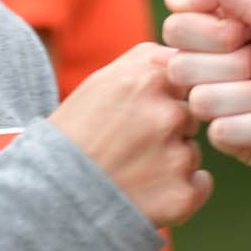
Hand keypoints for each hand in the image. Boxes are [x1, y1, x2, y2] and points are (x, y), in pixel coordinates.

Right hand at [51, 43, 212, 226]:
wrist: (51, 196)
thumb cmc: (76, 133)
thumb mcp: (102, 81)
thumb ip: (147, 60)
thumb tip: (185, 55)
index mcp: (149, 79)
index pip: (184, 83)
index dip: (162, 101)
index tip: (138, 116)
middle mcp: (169, 114)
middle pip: (190, 117)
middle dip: (169, 131)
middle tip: (130, 147)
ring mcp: (178, 156)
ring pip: (192, 151)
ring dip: (172, 161)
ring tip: (132, 170)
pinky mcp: (183, 194)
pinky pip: (200, 184)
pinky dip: (181, 191)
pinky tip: (148, 192)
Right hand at [162, 0, 250, 181]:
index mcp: (220, 32)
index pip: (176, 28)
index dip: (212, 34)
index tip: (250, 34)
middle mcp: (214, 67)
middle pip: (180, 66)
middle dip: (232, 65)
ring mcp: (221, 106)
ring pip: (200, 101)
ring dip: (248, 96)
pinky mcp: (231, 142)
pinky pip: (218, 133)